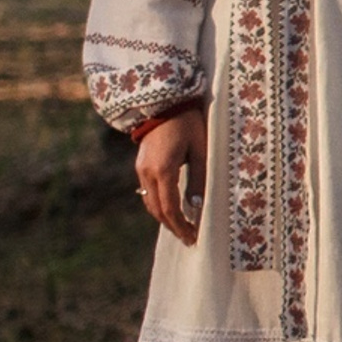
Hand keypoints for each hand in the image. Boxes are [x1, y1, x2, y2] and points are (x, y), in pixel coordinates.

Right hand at [135, 108, 208, 246]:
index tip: (193, 238)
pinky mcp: (141, 165)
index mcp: (162, 170)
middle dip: (173, 226)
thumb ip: (199, 178)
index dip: (181, 226)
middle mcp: (147, 173)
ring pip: (150, 203)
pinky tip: (172, 208)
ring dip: (165, 217)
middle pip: (157, 210)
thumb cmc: (188, 123)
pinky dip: (159, 204)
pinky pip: (148, 192)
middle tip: (189, 239)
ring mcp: (141, 169)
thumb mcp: (200, 150)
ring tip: (182, 228)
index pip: (170, 208)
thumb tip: (197, 207)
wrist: (163, 102)